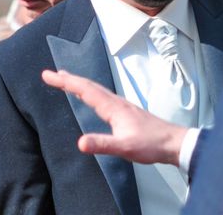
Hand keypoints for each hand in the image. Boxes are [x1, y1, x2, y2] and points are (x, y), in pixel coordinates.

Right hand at [42, 69, 188, 165]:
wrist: (174, 142)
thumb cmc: (151, 144)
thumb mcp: (124, 147)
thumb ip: (102, 144)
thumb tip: (80, 143)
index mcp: (113, 107)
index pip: (84, 90)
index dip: (65, 82)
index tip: (48, 75)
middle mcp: (116, 102)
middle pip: (88, 86)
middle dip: (68, 79)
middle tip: (51, 74)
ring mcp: (121, 105)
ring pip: (96, 89)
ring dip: (79, 83)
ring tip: (67, 80)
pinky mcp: (125, 112)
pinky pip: (102, 96)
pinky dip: (90, 91)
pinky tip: (92, 97)